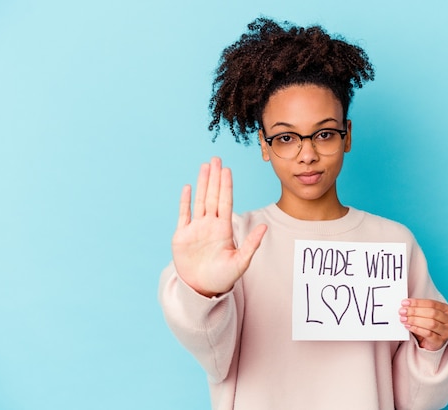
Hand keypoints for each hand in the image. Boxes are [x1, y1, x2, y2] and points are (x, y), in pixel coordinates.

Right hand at [171, 157, 266, 296]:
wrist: (202, 289)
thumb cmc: (223, 278)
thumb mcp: (241, 262)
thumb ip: (252, 244)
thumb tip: (265, 227)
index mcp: (224, 229)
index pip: (225, 202)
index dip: (226, 185)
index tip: (227, 169)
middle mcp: (210, 225)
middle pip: (212, 196)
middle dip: (215, 177)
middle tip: (216, 158)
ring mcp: (196, 228)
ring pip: (199, 200)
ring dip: (202, 183)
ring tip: (204, 166)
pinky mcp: (181, 236)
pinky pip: (183, 214)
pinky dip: (185, 201)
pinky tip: (188, 187)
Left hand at [399, 299, 447, 350]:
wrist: (432, 343)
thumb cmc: (429, 325)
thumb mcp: (427, 315)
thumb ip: (419, 308)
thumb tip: (405, 305)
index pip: (432, 303)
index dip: (417, 302)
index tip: (405, 303)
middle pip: (432, 313)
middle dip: (415, 311)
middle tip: (402, 311)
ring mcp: (446, 332)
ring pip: (430, 323)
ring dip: (414, 320)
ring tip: (404, 319)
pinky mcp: (440, 342)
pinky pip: (428, 334)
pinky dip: (416, 329)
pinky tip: (408, 326)